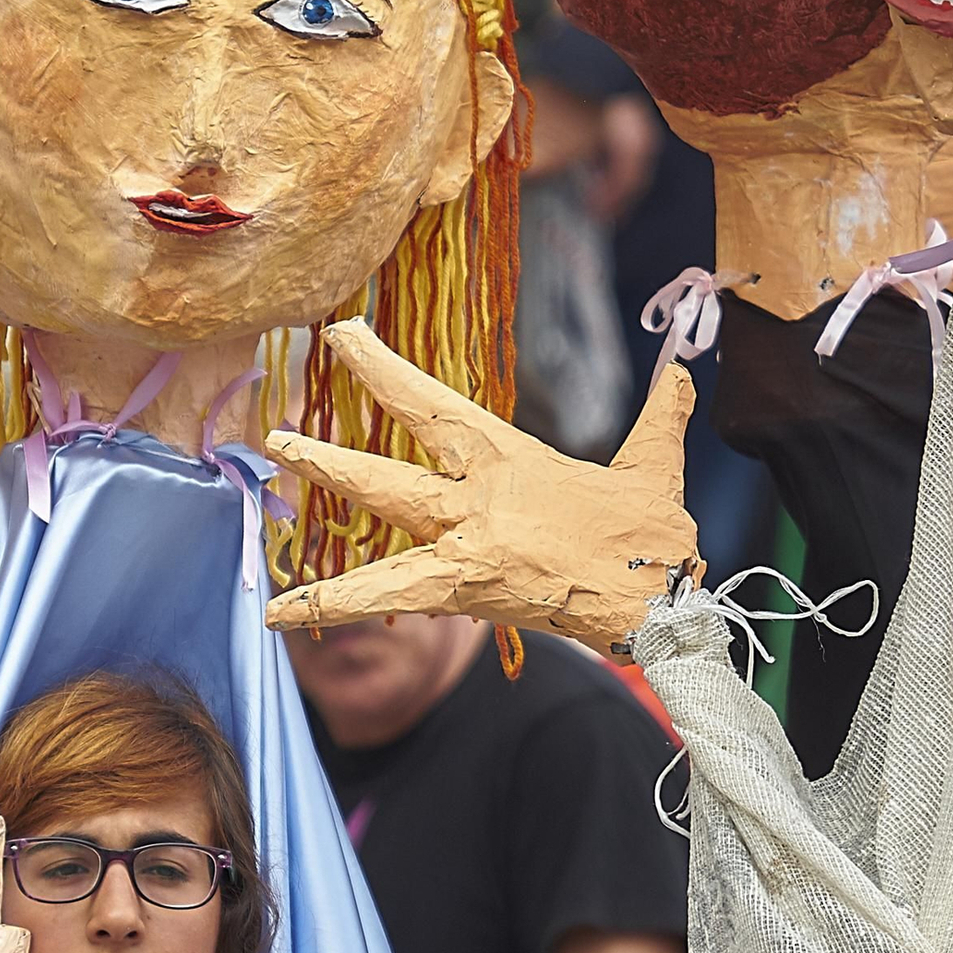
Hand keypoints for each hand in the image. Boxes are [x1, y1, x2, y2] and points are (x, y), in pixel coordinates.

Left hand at [263, 319, 701, 649]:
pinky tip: (272, 615)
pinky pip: (384, 596)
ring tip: (271, 501)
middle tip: (276, 432)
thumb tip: (682, 375)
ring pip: (380, 525)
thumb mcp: (655, 468)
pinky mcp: (466, 592)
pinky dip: (326, 606)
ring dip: (324, 513)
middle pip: (390, 468)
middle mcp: (478, 499)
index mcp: (510, 460)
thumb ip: (658, 417)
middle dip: (331, 449)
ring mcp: (468, 547)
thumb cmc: (654, 541)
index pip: (433, 407)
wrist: (663, 606)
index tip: (342, 337)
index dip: (384, 371)